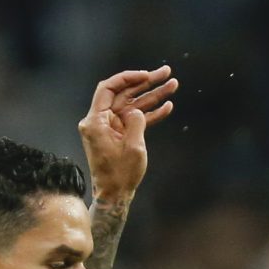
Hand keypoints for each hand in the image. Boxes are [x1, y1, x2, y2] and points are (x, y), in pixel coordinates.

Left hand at [78, 65, 178, 204]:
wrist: (114, 195)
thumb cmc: (120, 175)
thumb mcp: (132, 148)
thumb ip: (136, 122)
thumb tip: (138, 111)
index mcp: (95, 121)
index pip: (108, 88)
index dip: (128, 78)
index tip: (146, 75)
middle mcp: (100, 120)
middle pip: (124, 93)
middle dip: (146, 83)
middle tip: (166, 72)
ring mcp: (111, 127)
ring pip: (133, 104)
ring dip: (153, 96)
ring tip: (173, 85)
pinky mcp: (120, 135)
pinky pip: (136, 119)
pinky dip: (150, 113)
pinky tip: (167, 106)